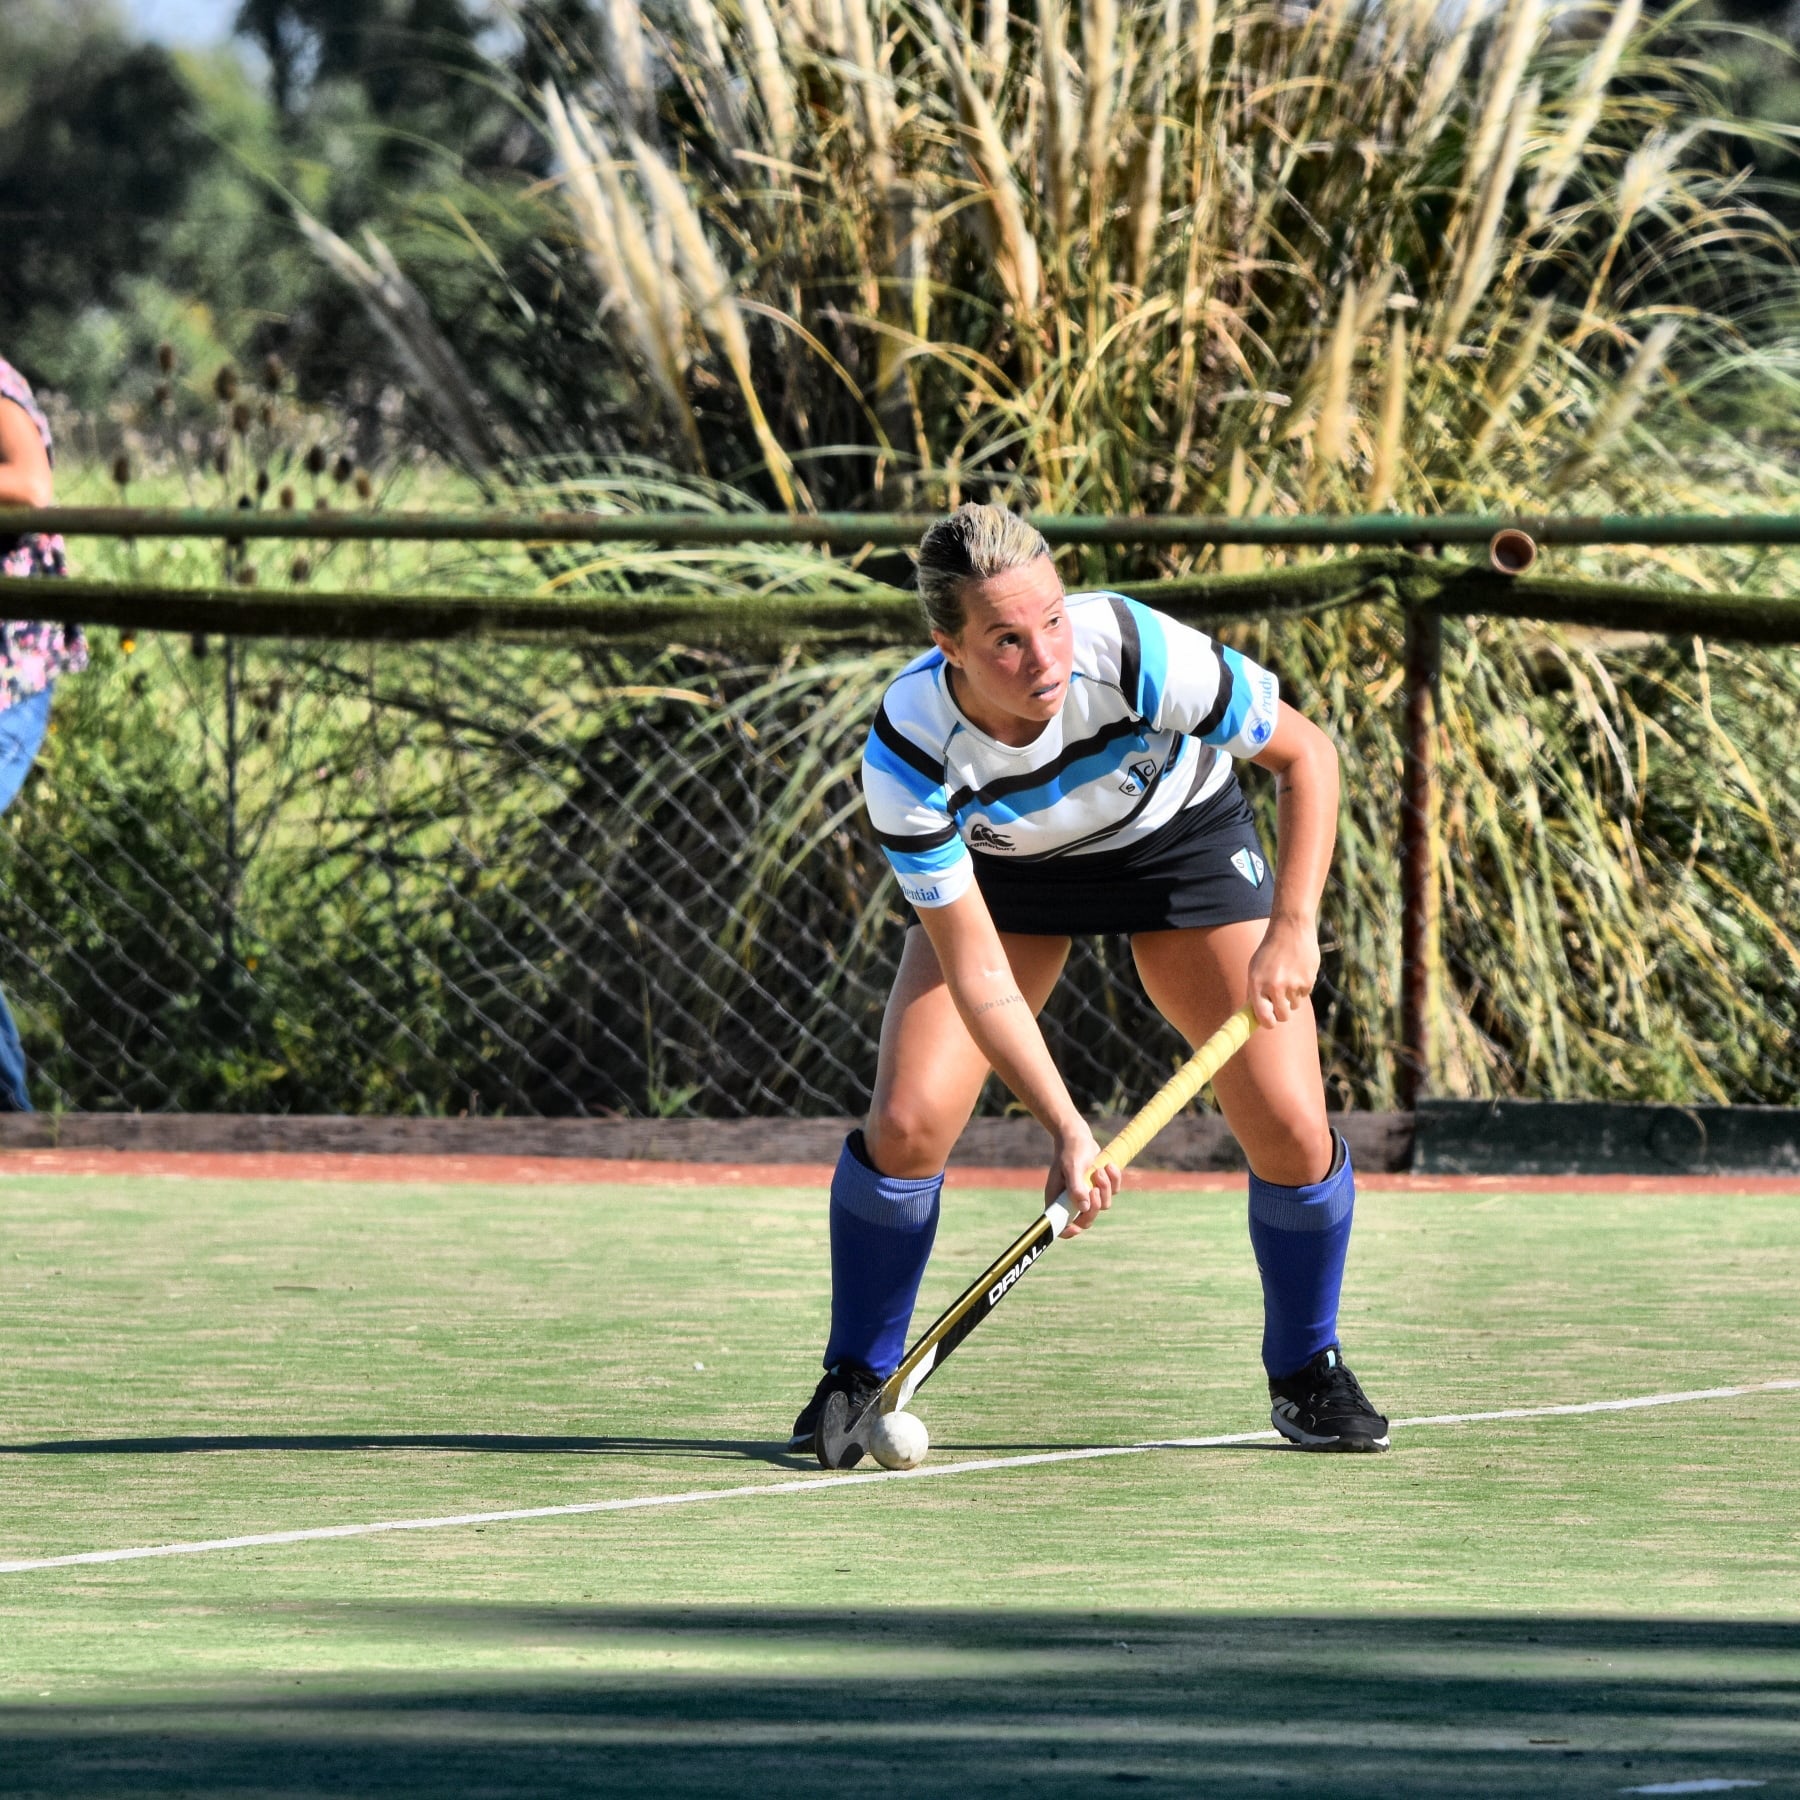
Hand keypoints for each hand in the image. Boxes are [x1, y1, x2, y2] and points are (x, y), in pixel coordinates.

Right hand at [1047, 1117, 1120, 1236]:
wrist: (1078, 1135)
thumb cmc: (1070, 1150)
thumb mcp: (1072, 1166)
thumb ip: (1076, 1187)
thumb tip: (1083, 1208)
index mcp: (1058, 1198)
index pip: (1060, 1225)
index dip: (1067, 1231)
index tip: (1076, 1228)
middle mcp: (1071, 1200)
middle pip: (1086, 1219)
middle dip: (1094, 1207)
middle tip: (1094, 1190)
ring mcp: (1086, 1195)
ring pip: (1102, 1206)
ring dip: (1105, 1188)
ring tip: (1099, 1170)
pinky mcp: (1099, 1187)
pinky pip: (1112, 1193)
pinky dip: (1114, 1180)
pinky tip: (1108, 1165)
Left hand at [1246, 915, 1320, 1029]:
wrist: (1291, 928)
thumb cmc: (1270, 950)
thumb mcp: (1255, 968)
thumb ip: (1255, 991)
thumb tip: (1256, 1015)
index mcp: (1257, 984)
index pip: (1263, 1017)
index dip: (1268, 1022)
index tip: (1271, 1022)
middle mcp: (1274, 986)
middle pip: (1283, 1016)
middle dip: (1282, 1013)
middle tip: (1281, 1002)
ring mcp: (1292, 984)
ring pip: (1294, 1005)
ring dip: (1292, 997)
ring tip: (1288, 976)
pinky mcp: (1308, 980)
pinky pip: (1305, 994)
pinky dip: (1302, 986)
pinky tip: (1298, 970)